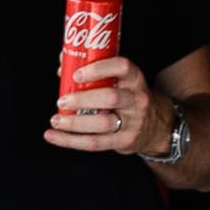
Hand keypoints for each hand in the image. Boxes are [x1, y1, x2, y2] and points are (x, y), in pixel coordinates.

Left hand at [46, 56, 166, 154]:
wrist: (155, 126)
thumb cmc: (128, 98)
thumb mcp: (121, 81)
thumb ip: (95, 73)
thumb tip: (63, 67)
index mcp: (134, 79)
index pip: (122, 67)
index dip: (99, 69)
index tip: (76, 74)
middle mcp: (136, 100)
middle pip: (111, 98)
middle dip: (82, 99)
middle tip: (61, 101)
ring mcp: (132, 122)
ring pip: (103, 123)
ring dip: (75, 123)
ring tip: (56, 120)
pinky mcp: (124, 141)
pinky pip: (95, 143)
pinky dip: (70, 141)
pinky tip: (53, 136)